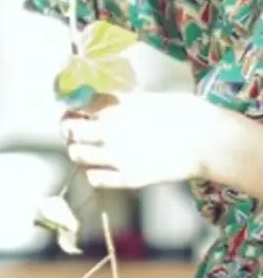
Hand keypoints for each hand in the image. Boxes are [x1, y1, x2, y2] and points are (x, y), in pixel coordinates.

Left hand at [60, 92, 211, 188]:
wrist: (208, 139)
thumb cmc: (181, 113)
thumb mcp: (144, 99)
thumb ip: (116, 103)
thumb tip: (91, 104)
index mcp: (115, 106)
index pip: (76, 104)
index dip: (72, 107)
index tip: (76, 111)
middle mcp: (110, 129)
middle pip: (68, 128)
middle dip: (69, 129)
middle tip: (78, 132)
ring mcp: (117, 155)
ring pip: (76, 154)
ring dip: (79, 151)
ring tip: (91, 151)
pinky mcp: (128, 177)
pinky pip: (94, 178)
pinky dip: (95, 174)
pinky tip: (104, 169)